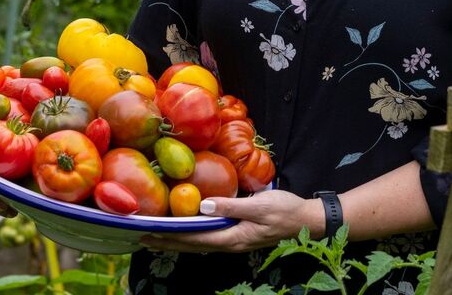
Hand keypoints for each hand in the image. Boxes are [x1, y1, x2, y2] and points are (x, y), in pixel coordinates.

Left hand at [140, 188, 324, 253]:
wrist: (307, 221)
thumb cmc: (285, 211)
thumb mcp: (259, 206)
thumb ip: (232, 207)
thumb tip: (202, 206)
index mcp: (233, 237)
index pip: (196, 238)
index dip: (172, 236)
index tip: (151, 233)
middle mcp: (230, 243)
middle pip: (193, 245)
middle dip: (168, 242)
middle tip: (144, 238)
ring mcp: (235, 240)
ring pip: (200, 243)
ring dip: (178, 240)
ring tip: (158, 237)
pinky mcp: (239, 234)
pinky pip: (210, 237)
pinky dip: (194, 235)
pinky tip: (188, 230)